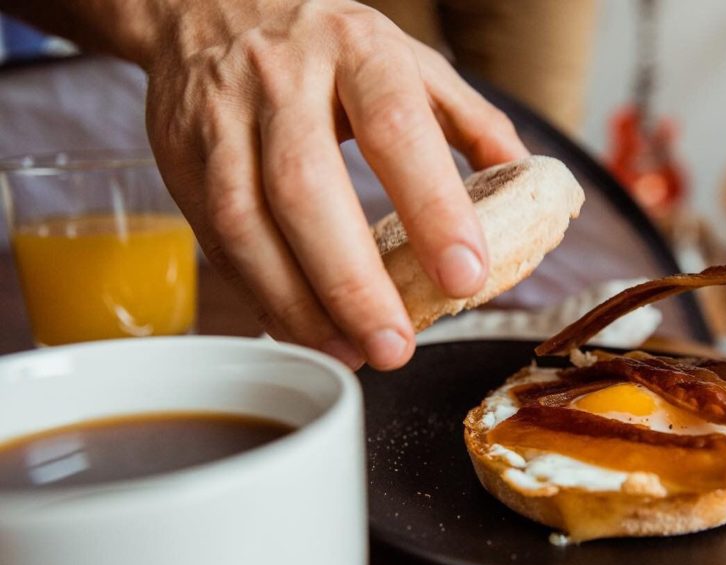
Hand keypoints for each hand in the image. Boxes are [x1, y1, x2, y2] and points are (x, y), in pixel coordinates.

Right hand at [142, 0, 527, 368]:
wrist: (205, 6)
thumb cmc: (324, 43)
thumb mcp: (405, 59)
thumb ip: (469, 119)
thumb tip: (529, 180)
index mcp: (356, 49)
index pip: (396, 128)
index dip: (431, 206)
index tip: (466, 276)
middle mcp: (281, 78)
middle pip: (307, 187)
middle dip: (351, 281)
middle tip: (395, 346)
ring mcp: (220, 118)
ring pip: (246, 222)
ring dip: (298, 302)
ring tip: (350, 352)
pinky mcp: (180, 158)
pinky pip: (217, 240)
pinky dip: (261, 295)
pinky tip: (302, 329)